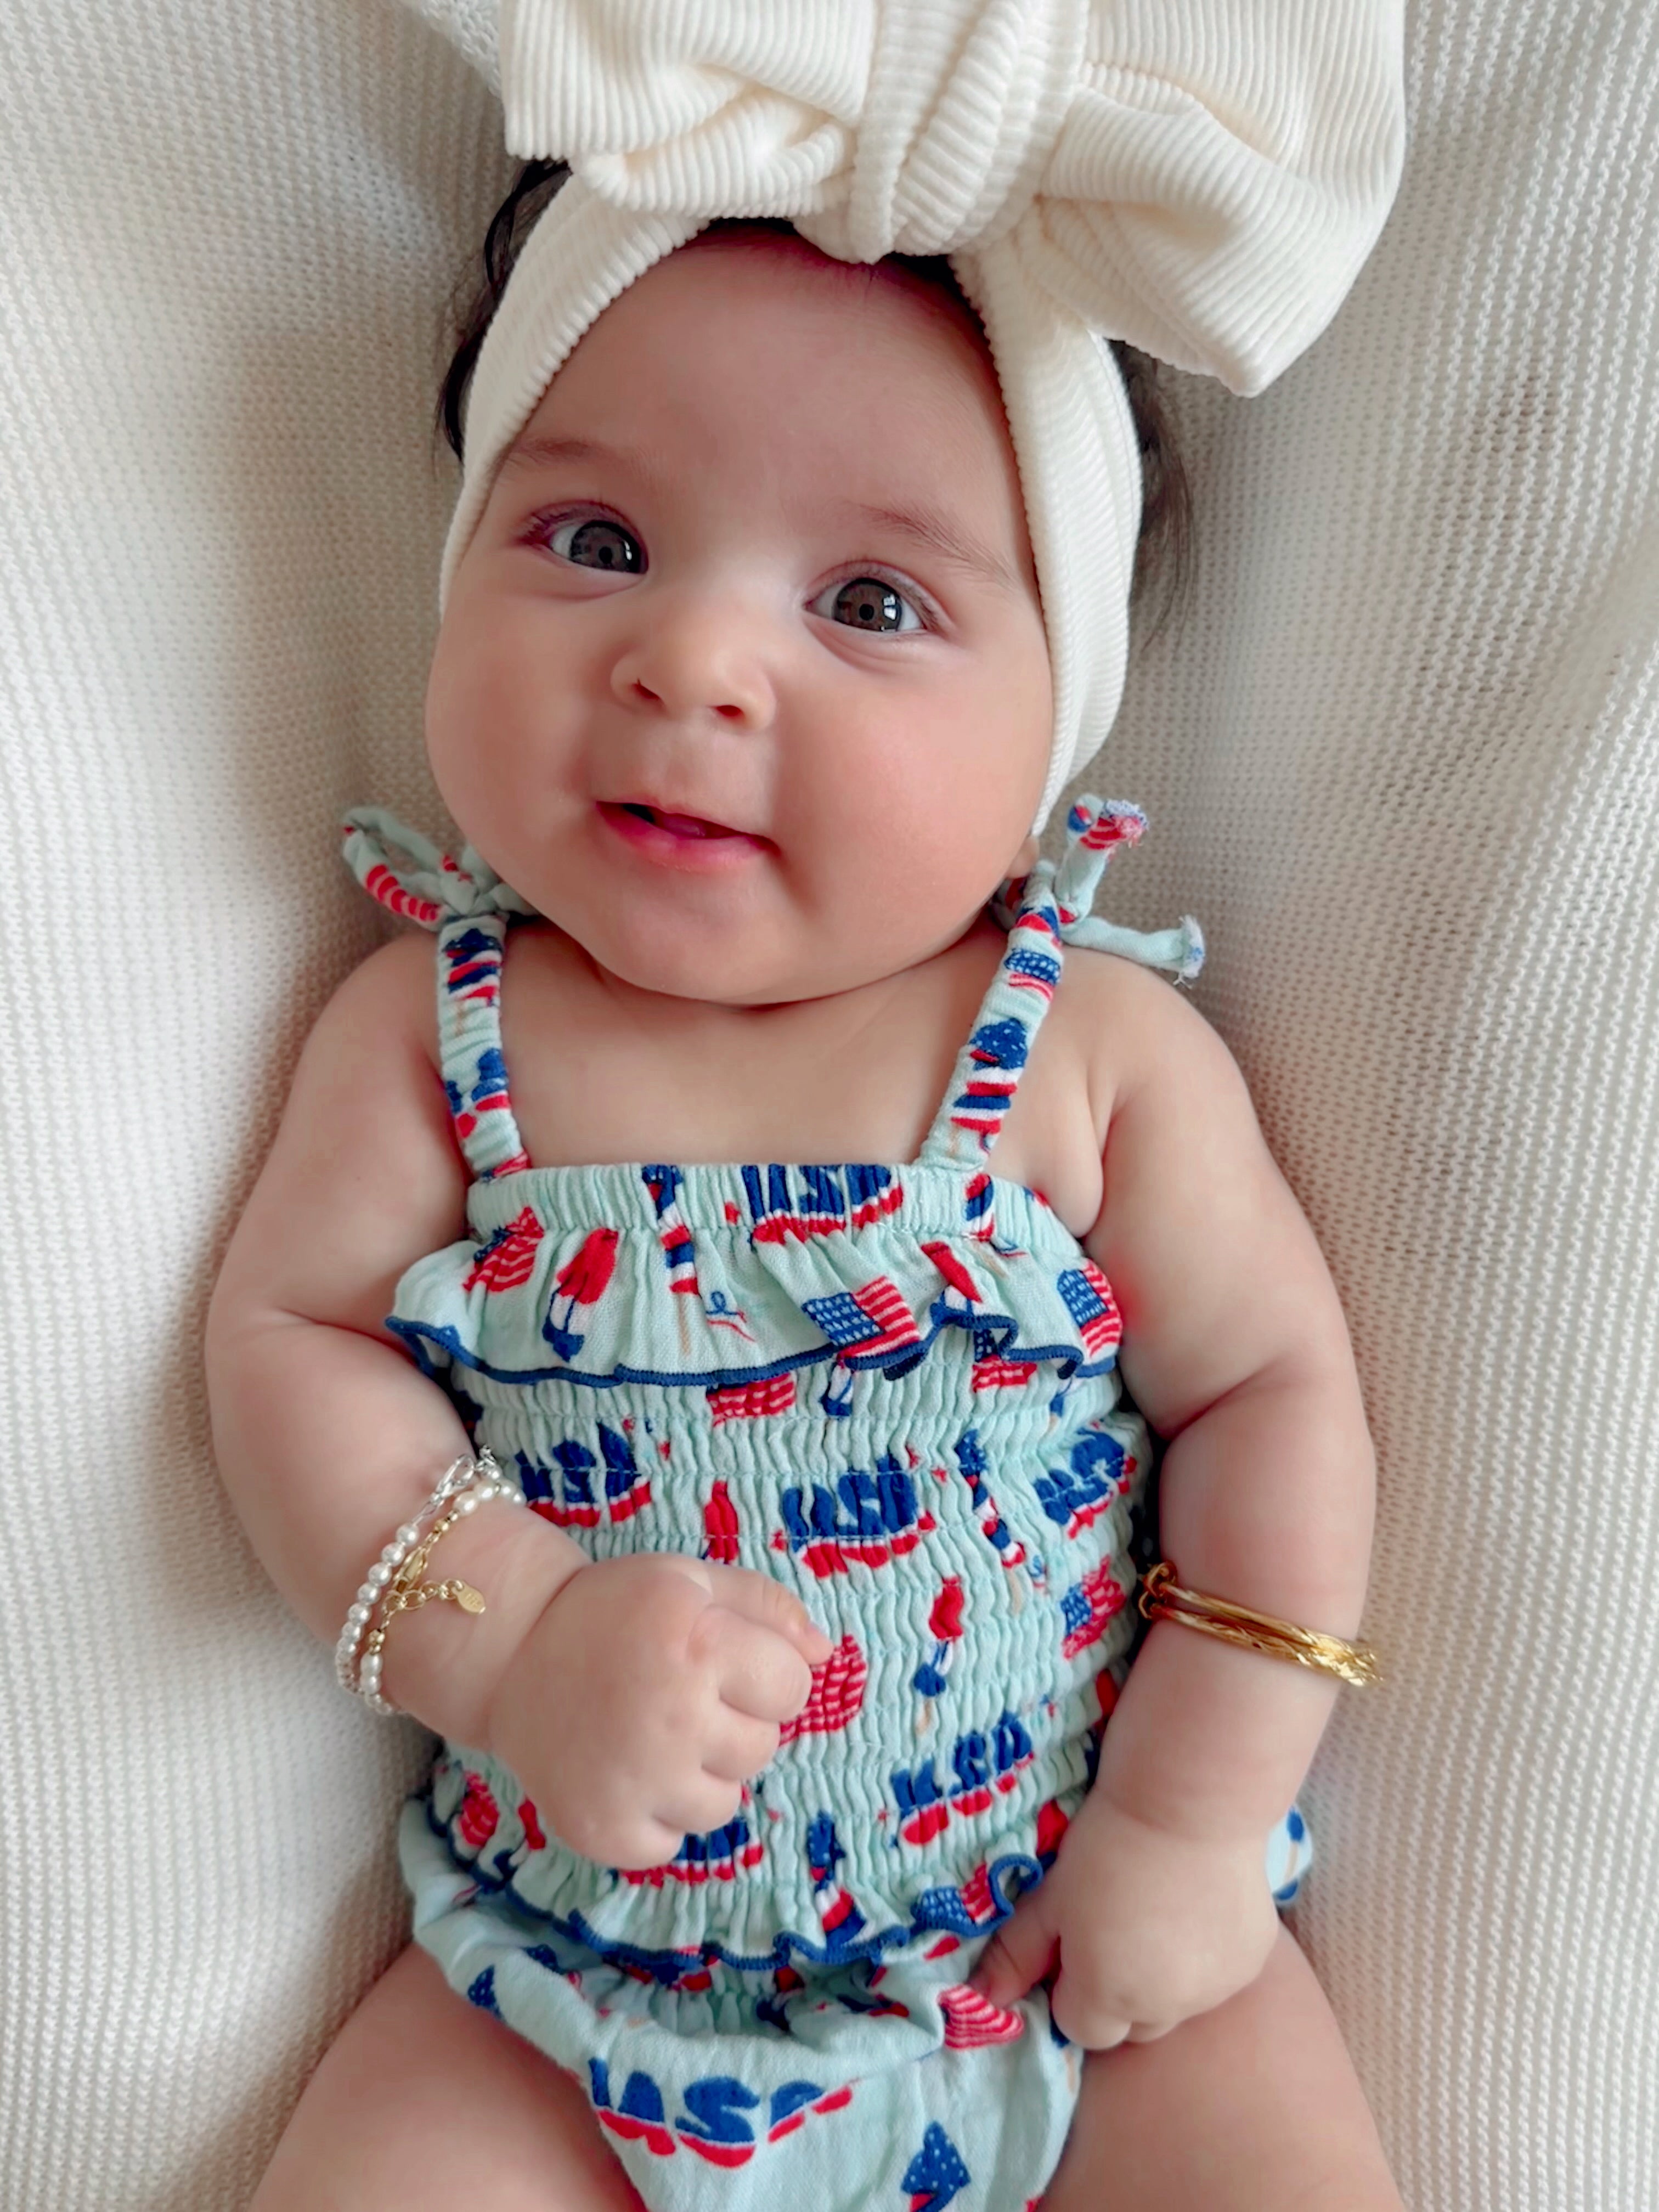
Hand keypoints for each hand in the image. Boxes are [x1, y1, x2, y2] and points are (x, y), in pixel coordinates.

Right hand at [483, 1553, 830, 1868]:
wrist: (512, 1652)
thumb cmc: (613, 1611)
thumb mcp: (691, 1581)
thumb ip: (768, 1608)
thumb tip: (826, 1655)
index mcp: (698, 1643)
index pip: (792, 1688)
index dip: (763, 1675)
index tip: (721, 1663)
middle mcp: (671, 1715)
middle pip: (762, 1749)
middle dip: (734, 1723)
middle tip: (678, 1698)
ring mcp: (635, 1781)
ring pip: (723, 1804)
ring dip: (700, 1774)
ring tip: (653, 1735)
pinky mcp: (603, 1830)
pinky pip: (671, 1844)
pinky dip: (656, 1815)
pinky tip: (626, 1772)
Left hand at [968, 1791, 1278, 2047]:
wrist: (1192, 1800)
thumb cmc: (1107, 1843)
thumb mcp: (1052, 1897)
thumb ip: (1017, 1955)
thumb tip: (983, 2001)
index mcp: (1109, 1997)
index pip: (1080, 2027)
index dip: (1072, 1986)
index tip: (1077, 1939)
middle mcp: (1166, 2008)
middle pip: (1131, 2026)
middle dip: (1118, 1994)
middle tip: (1118, 1925)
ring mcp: (1215, 1990)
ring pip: (1176, 2005)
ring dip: (1163, 1977)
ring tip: (1158, 1910)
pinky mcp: (1250, 1963)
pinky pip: (1215, 1979)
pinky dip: (1203, 1957)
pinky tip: (1196, 1904)